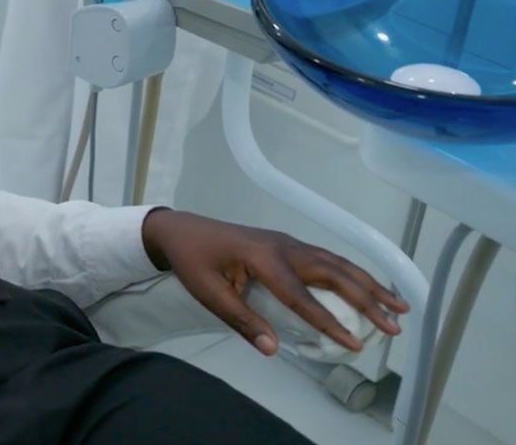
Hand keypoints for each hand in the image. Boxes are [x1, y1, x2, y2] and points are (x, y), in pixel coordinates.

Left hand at [141, 209, 406, 355]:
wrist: (181, 230)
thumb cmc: (193, 261)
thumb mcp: (208, 294)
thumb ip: (241, 320)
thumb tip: (273, 349)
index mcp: (263, 258)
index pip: (303, 297)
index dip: (330, 323)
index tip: (355, 344)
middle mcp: (284, 247)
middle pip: (335, 274)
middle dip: (368, 299)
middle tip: (396, 324)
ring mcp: (289, 243)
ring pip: (338, 263)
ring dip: (369, 283)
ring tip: (399, 305)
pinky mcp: (289, 244)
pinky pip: (328, 259)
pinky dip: (353, 273)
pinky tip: (368, 286)